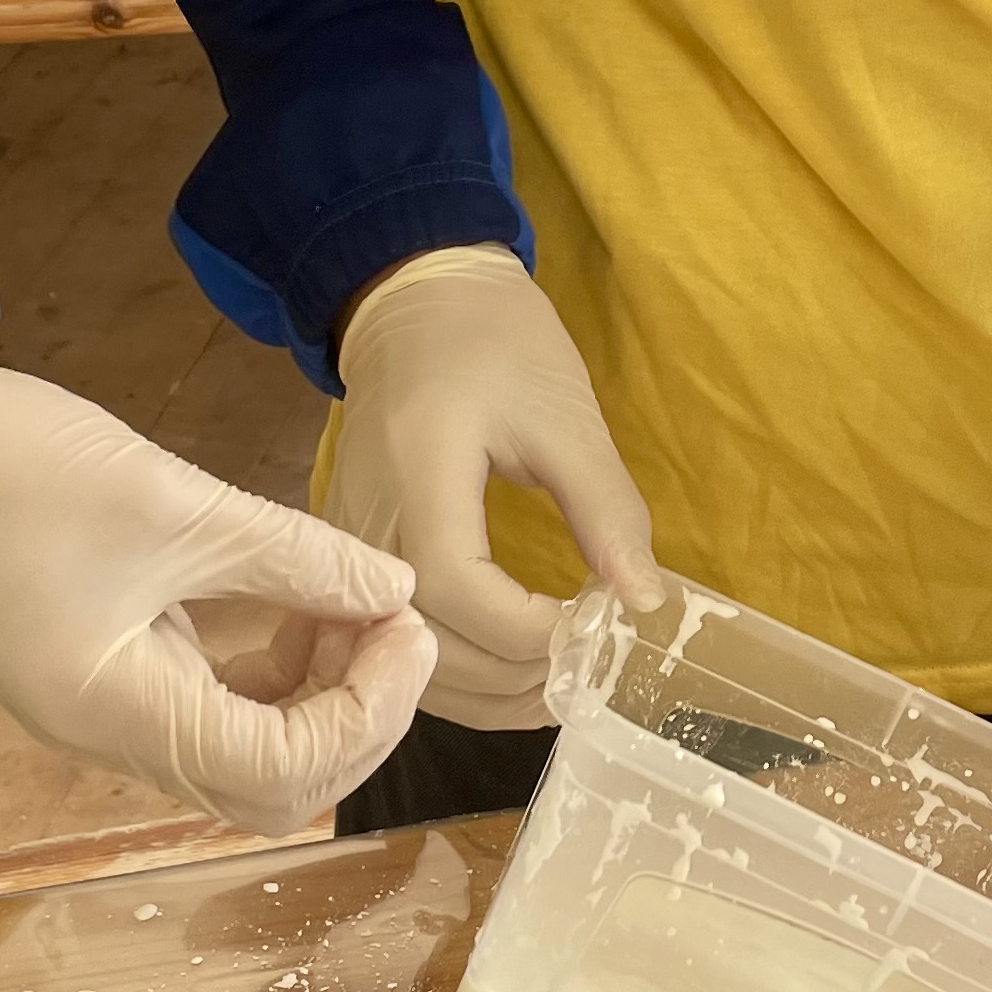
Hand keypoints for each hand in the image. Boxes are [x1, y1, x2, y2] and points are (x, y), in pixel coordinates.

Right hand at [0, 309, 435, 833]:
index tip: (407, 623)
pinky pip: (211, 702)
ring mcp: (104, 702)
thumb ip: (293, 556)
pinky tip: (297, 598)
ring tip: (353, 601)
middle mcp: (112, 732)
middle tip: (397, 623)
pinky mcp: (101, 662)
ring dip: (318, 692)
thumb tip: (394, 590)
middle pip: (272, 785)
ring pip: (245, 749)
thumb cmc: (7, 464)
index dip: (369, 711)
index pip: (283, 771)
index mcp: (118, 713)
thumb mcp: (171, 503)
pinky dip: (271, 666)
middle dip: (356, 715)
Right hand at [330, 246, 664, 729]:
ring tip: (556, 681)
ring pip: (402, 655)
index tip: (592, 626)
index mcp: (418, 472)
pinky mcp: (350, 555)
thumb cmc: (495, 341)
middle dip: (511, 677)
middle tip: (585, 672)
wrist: (413, 300)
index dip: (526, 629)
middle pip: (423, 640)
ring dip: (482, 691)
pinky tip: (507, 666)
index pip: (456, 587)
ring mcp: (347, 544)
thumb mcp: (564, 414)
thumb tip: (644, 603)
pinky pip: (393, 635)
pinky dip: (451, 670)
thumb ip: (605, 509)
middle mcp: (364, 521)